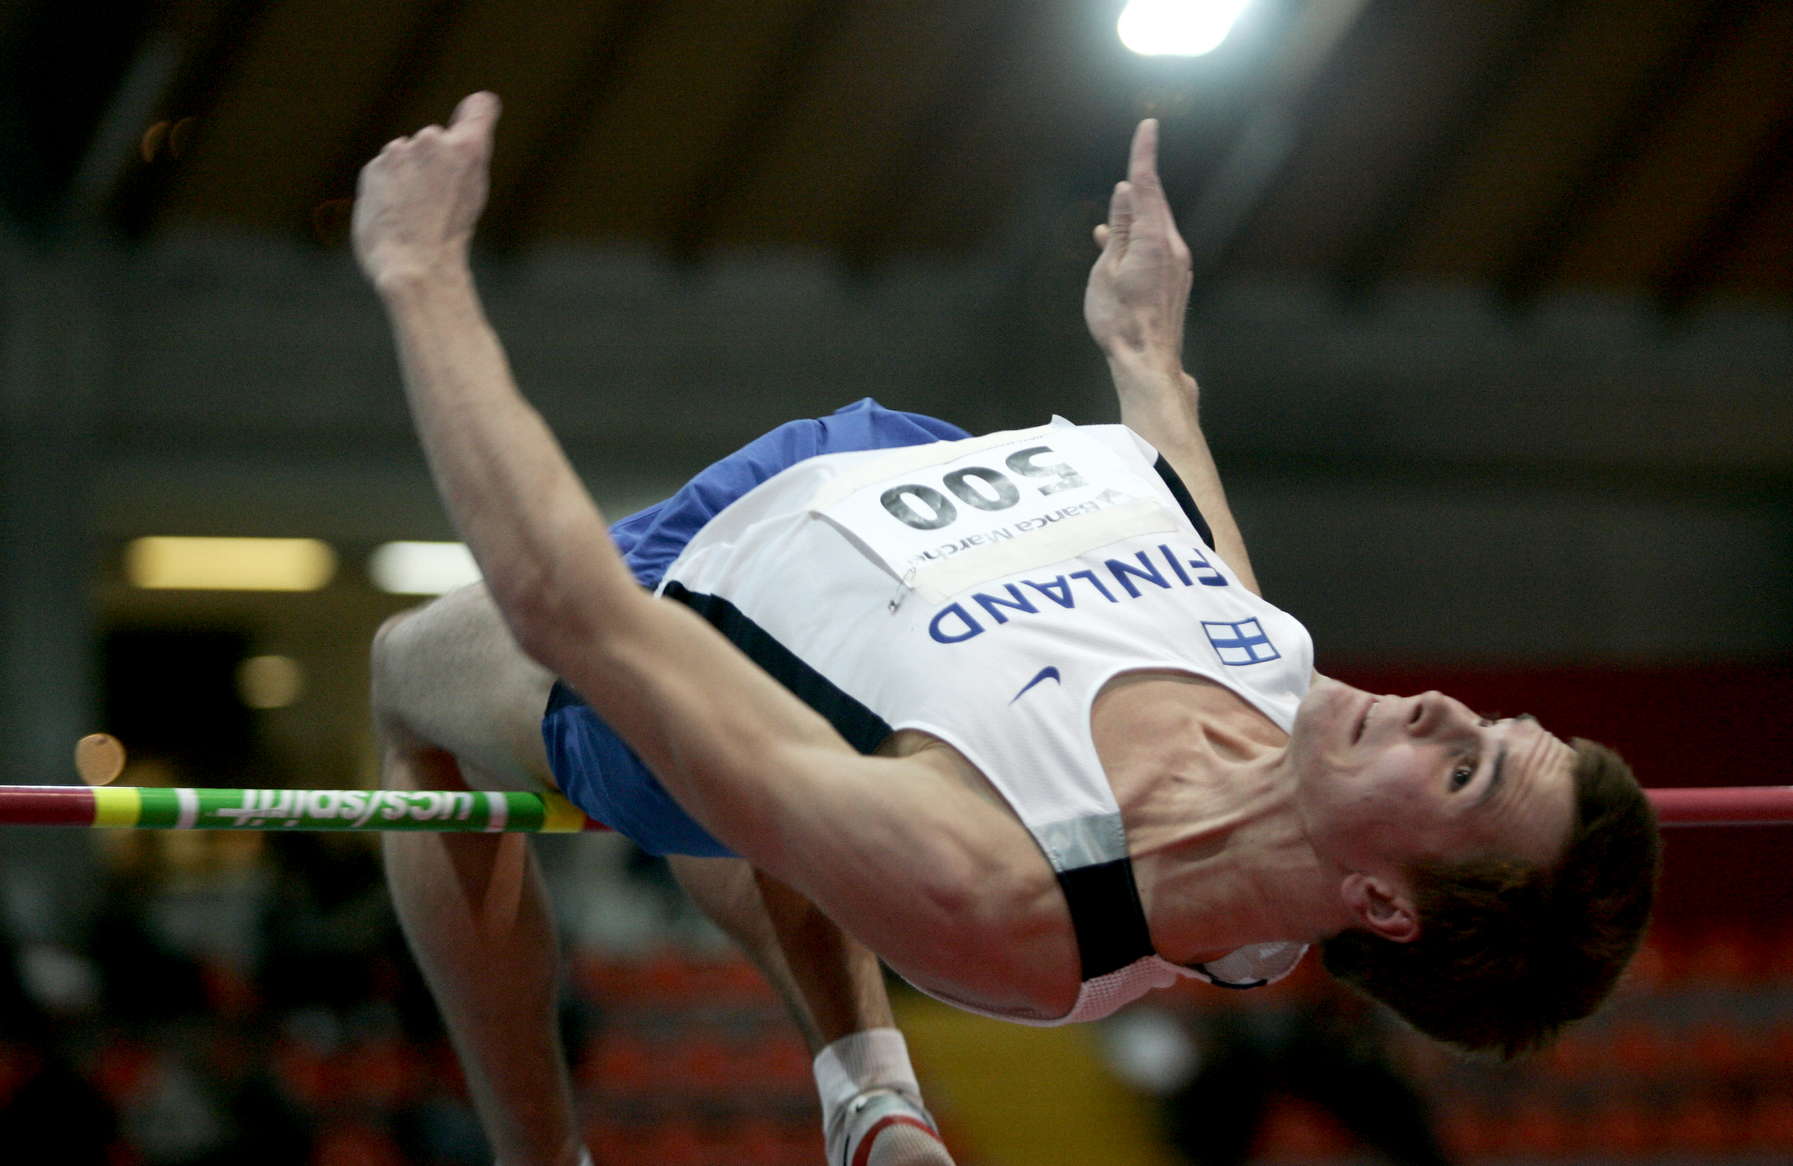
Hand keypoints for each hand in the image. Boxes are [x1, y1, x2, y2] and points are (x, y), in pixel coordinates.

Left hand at [353, 92, 500, 287]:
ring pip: (406, 159)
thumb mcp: (472, 193)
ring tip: (416, 214)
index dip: (478, 111)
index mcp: (468, 149)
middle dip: (433, 165)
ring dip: (409, 178)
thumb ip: (467, 153)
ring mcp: (400, 152)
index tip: (480, 106)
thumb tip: (455, 129)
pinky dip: (389, 191)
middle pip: (433, 144)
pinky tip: (396, 216)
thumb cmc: (449, 235)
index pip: (478, 111)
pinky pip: (385, 174)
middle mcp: (432, 141)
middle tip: (439, 202)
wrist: (414, 264)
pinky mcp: (374, 167)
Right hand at [1082, 119, 1191, 376]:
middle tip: (1130, 169)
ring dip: (1132, 222)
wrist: (1147, 360)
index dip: (1144, 154)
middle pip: (1153, 206)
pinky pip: (1155, 249)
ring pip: (1153, 229)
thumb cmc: (1120, 319)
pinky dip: (1137, 242)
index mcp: (1154, 239)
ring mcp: (1177, 265)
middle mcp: (1172, 247)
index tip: (1148, 126)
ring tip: (1107, 225)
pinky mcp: (1174, 281)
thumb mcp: (1108, 269)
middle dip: (1137, 190)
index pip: (1147, 186)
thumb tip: (1126, 194)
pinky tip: (1117, 249)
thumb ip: (1120, 229)